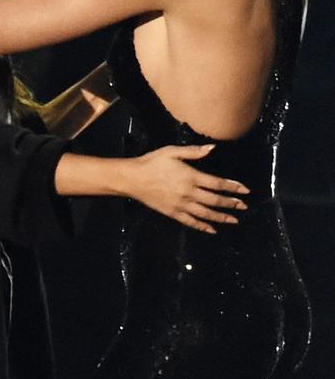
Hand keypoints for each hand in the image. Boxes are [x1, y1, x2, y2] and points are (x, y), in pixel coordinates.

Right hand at [125, 144, 248, 233]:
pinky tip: (212, 230)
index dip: (233, 187)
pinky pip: (191, 222)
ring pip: (206, 214)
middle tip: (244, 206)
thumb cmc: (152, 162)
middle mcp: (189, 193)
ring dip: (222, 218)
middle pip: (215, 200)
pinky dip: (203, 227)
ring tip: (234, 220)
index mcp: (191, 177)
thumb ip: (194, 151)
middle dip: (231, 204)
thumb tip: (213, 148)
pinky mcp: (173, 213)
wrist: (133, 178)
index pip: (218, 183)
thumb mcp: (172, 151)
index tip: (246, 190)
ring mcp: (181, 205)